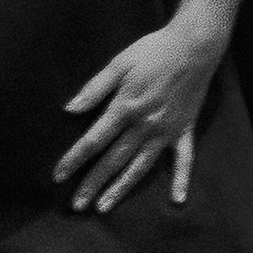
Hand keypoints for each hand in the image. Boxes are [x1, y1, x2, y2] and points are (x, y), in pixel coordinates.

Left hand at [56, 19, 220, 211]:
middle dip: (92, 183)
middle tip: (76, 206)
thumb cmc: (152, 52)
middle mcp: (144, 125)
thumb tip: (70, 110)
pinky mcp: (185, 130)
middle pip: (113, 160)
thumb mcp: (118, 64)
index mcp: (124, 108)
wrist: (194, 45)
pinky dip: (181, 179)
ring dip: (121, 188)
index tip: (58, 177)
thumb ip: (94, 89)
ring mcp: (166, 131)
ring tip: (104, 207)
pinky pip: (184, 159)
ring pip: (140, 166)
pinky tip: (177, 199)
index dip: (73, 160)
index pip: (92, 141)